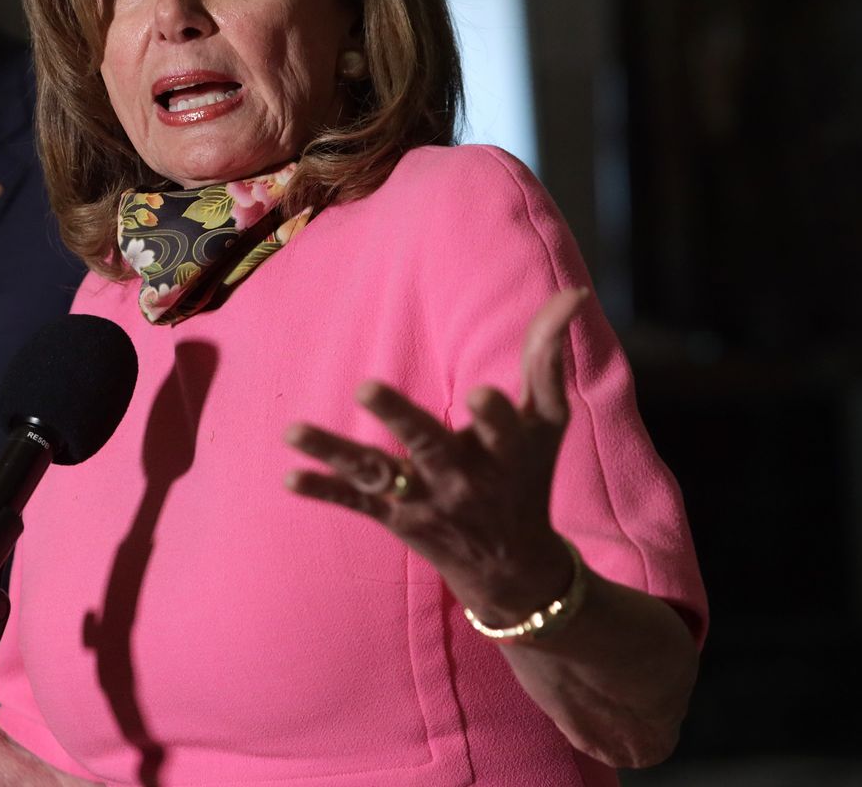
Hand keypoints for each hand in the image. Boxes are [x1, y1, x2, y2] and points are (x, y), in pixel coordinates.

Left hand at [285, 288, 586, 620]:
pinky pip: (356, 504)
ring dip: (334, 452)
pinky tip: (288, 477)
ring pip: (375, 474)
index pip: (500, 427)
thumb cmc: (527, 474)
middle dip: (399, 418)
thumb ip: (549, 356)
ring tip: (291, 430)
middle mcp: (462, 478)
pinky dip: (323, 491)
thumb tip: (574, 295)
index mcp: (503, 450)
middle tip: (366, 386)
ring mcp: (424, 499)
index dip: (491, 413)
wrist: (512, 567)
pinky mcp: (396, 518)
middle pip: (428, 446)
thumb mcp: (546, 421)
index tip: (478, 395)